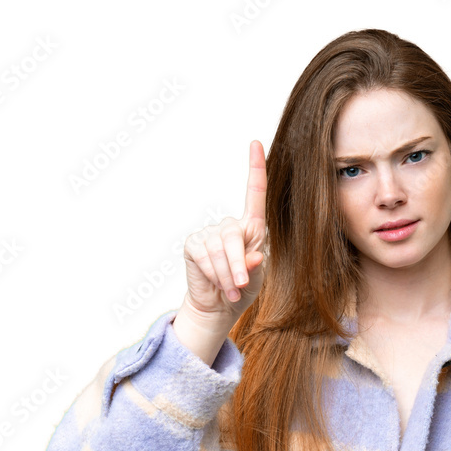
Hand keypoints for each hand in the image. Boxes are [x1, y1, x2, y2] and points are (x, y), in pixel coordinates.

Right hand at [181, 139, 267, 321]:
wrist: (219, 306)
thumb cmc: (242, 288)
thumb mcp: (256, 277)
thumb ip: (256, 265)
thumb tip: (255, 256)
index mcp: (252, 228)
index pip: (254, 194)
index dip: (256, 168)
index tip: (256, 144)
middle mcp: (230, 226)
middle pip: (234, 234)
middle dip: (238, 263)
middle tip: (241, 285)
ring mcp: (209, 233)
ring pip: (219, 249)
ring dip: (226, 273)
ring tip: (230, 290)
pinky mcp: (194, 244)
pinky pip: (204, 255)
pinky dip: (212, 273)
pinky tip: (214, 282)